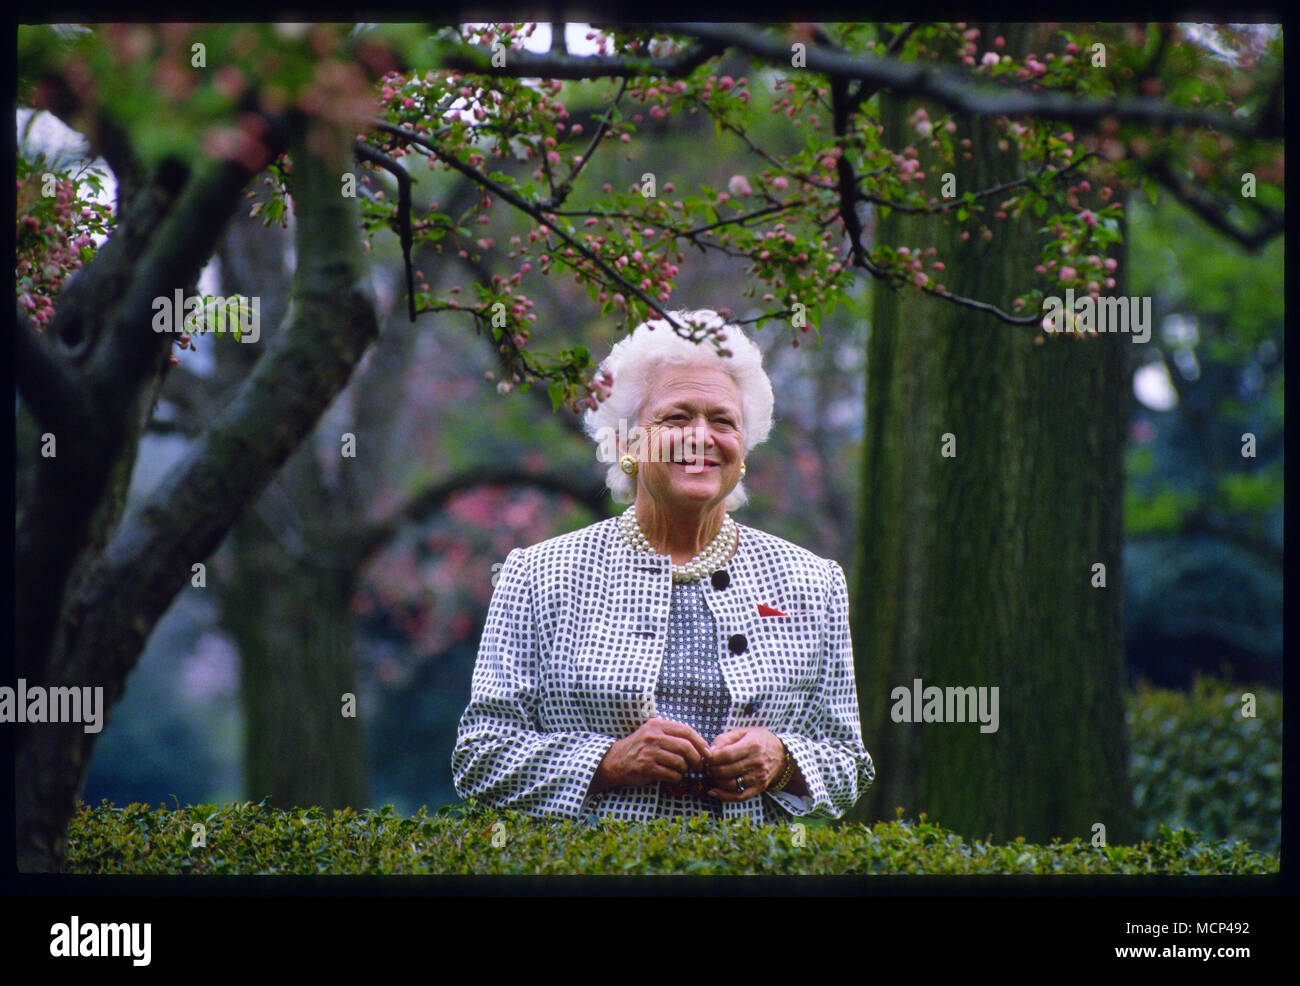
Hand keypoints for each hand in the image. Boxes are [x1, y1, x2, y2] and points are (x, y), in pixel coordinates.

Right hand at [592, 718, 710, 791]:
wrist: (615, 761)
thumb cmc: (640, 747)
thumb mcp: (653, 732)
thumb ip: (672, 734)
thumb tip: (700, 745)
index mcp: (657, 725)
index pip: (686, 731)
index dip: (700, 742)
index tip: (707, 752)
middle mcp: (653, 736)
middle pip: (685, 747)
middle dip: (697, 758)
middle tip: (699, 766)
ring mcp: (649, 752)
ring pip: (680, 762)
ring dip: (685, 769)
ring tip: (682, 770)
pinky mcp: (647, 768)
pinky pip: (671, 774)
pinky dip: (676, 777)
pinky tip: (672, 776)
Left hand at [704, 727, 784, 801]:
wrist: (782, 754)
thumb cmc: (759, 740)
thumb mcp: (744, 732)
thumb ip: (725, 739)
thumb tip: (709, 750)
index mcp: (752, 745)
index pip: (726, 755)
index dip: (712, 757)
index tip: (705, 756)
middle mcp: (756, 763)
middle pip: (726, 771)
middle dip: (712, 769)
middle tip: (707, 765)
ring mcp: (758, 777)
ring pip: (731, 784)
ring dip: (716, 781)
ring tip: (712, 774)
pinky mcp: (759, 788)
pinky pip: (739, 796)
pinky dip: (724, 796)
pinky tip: (713, 792)